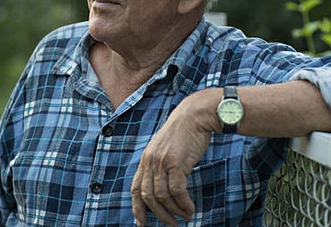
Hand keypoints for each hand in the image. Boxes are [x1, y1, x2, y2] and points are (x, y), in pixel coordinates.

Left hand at [131, 89, 220, 226]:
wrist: (195, 115)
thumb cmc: (185, 132)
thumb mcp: (167, 148)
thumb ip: (161, 164)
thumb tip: (164, 185)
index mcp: (146, 158)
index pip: (135, 188)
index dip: (137, 208)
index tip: (141, 223)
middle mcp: (150, 160)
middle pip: (148, 196)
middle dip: (160, 214)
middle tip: (172, 224)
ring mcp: (162, 161)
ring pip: (163, 196)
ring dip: (175, 211)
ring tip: (186, 216)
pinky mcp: (176, 162)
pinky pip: (177, 191)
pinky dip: (184, 204)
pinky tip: (190, 208)